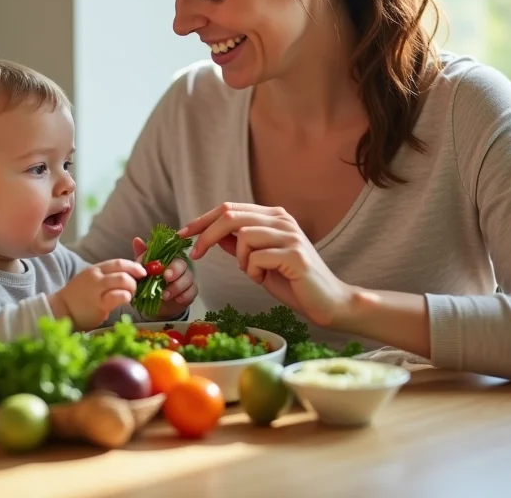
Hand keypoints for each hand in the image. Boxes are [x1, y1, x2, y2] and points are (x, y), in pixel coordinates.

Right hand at [49, 258, 146, 329]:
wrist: (62, 310)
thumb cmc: (80, 297)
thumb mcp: (93, 280)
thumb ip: (109, 276)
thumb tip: (132, 276)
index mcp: (97, 269)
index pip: (119, 262)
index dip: (134, 266)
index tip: (143, 272)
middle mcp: (97, 276)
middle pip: (123, 271)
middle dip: (136, 278)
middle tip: (137, 286)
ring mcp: (97, 290)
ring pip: (123, 281)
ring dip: (132, 288)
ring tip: (130, 295)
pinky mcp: (99, 305)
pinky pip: (117, 296)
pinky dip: (126, 297)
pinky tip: (125, 300)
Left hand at [132, 238, 197, 318]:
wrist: (156, 306)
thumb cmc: (149, 286)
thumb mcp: (142, 273)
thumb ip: (142, 258)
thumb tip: (137, 240)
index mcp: (167, 260)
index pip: (170, 252)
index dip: (166, 257)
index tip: (159, 266)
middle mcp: (178, 267)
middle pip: (181, 264)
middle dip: (174, 270)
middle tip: (166, 277)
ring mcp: (186, 279)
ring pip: (188, 278)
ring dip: (177, 286)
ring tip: (165, 295)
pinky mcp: (191, 292)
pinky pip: (193, 291)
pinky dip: (185, 295)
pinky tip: (178, 299)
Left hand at [183, 203, 353, 326]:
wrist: (328, 302)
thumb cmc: (292, 282)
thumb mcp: (259, 261)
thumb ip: (239, 245)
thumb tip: (213, 235)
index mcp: (273, 216)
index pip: (230, 208)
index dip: (202, 220)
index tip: (182, 234)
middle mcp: (282, 219)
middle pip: (231, 215)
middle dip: (206, 235)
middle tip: (195, 254)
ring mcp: (289, 235)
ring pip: (243, 236)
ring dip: (240, 260)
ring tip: (254, 273)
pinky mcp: (294, 254)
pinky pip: (257, 257)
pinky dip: (253, 271)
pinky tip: (264, 278)